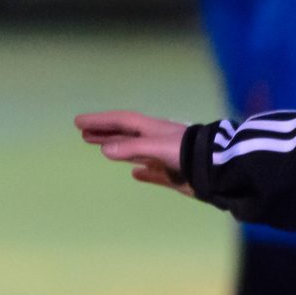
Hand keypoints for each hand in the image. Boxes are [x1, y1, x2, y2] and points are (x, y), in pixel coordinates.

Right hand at [75, 111, 192, 192]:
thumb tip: (106, 149)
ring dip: (117, 148)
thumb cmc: (187, 153)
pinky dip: (142, 172)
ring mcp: (164, 157)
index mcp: (152, 129)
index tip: (79, 122)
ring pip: (135, 150)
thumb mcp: (157, 147)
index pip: (121, 121)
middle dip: (104, 131)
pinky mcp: (173, 174)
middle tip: (83, 132)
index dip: (100, 121)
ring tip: (99, 147)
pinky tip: (135, 174)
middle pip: (125, 133)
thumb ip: (133, 148)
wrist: (216, 169)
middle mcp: (156, 140)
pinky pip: (153, 171)